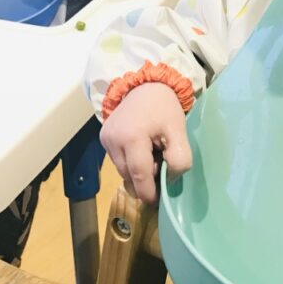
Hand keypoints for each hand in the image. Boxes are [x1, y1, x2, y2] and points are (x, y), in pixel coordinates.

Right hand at [100, 82, 191, 204]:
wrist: (146, 84)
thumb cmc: (164, 107)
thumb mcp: (179, 131)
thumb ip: (180, 159)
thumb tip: (168, 180)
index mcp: (132, 138)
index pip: (139, 175)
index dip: (149, 192)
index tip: (158, 200)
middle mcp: (113, 140)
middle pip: (129, 175)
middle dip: (145, 179)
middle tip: (160, 165)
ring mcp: (105, 139)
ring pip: (122, 170)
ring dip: (137, 170)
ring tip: (151, 152)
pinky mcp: (103, 137)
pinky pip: (117, 160)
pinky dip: (130, 161)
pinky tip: (140, 148)